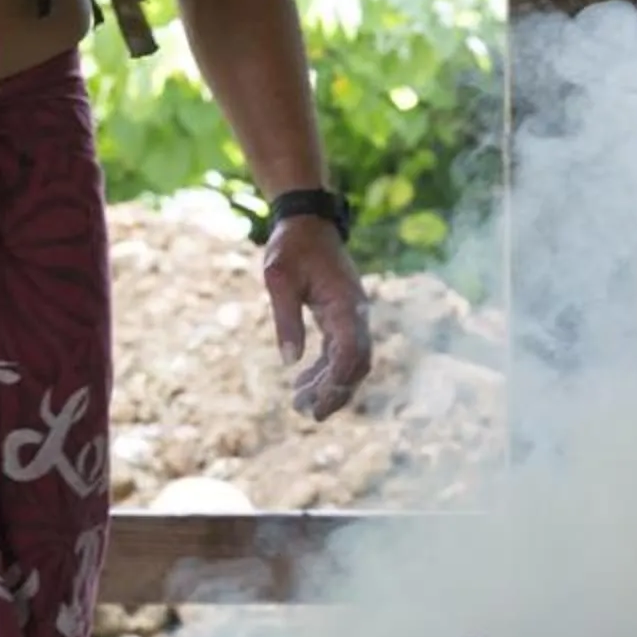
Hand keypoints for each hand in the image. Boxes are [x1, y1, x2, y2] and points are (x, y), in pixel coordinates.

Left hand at [261, 218, 371, 420]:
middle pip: (358, 363)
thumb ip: (285, 318)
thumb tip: (290, 361)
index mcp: (345, 303)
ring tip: (300, 405)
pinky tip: (303, 383)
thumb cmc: (292, 246)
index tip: (318, 404)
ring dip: (330, 384)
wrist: (307, 222)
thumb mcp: (279, 278)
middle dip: (337, 392)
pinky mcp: (342, 316)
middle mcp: (356, 313)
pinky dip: (325, 369)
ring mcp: (352, 315)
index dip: (338, 382)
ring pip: (351, 360)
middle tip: (309, 414)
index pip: (351, 352)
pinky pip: (340, 350)